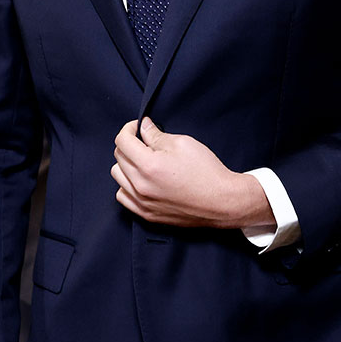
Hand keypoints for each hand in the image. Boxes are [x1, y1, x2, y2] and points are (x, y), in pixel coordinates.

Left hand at [111, 117, 272, 227]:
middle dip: (129, 144)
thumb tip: (143, 127)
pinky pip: (124, 196)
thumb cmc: (206, 171)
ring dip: (127, 165)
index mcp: (149, 166)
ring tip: (144, 161)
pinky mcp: (147, 214)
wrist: (222, 202)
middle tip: (145, 141)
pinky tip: (142, 179)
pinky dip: (128, 185)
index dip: (129, 128)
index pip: (122, 141)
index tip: (138, 126)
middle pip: (119, 157)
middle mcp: (141, 186)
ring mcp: (142, 203)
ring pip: (118, 177)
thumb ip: (156, 135)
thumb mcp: (183, 143)